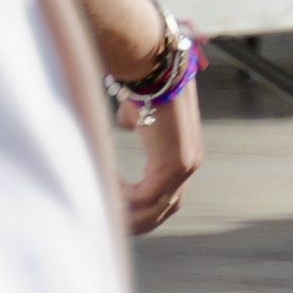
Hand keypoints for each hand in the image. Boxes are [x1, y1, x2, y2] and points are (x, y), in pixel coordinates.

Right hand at [121, 76, 204, 235]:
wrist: (153, 67)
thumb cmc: (145, 82)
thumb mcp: (140, 110)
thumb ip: (136, 121)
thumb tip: (127, 122)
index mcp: (184, 153)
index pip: (166, 194)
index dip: (140, 205)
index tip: (114, 204)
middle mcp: (189, 164)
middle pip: (164, 209)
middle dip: (136, 221)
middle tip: (110, 225)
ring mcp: (184, 166)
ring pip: (154, 208)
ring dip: (127, 211)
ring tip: (103, 208)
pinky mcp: (174, 165)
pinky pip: (144, 195)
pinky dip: (122, 194)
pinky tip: (106, 185)